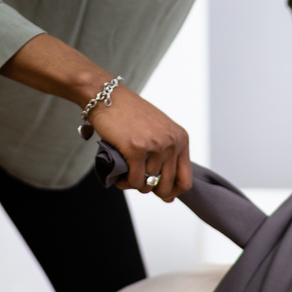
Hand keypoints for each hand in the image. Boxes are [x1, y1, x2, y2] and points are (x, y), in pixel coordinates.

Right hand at [0, 33, 192, 201]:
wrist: (105, 95)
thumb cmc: (129, 114)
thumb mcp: (157, 131)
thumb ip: (166, 159)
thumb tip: (169, 197)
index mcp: (181, 138)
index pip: (185, 180)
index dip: (172, 192)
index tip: (159, 193)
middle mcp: (172, 142)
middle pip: (166, 186)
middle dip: (151, 190)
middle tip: (137, 181)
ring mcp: (155, 146)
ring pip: (148, 184)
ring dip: (134, 184)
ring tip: (124, 174)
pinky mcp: (136, 149)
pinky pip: (135, 181)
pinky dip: (125, 183)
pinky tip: (119, 177)